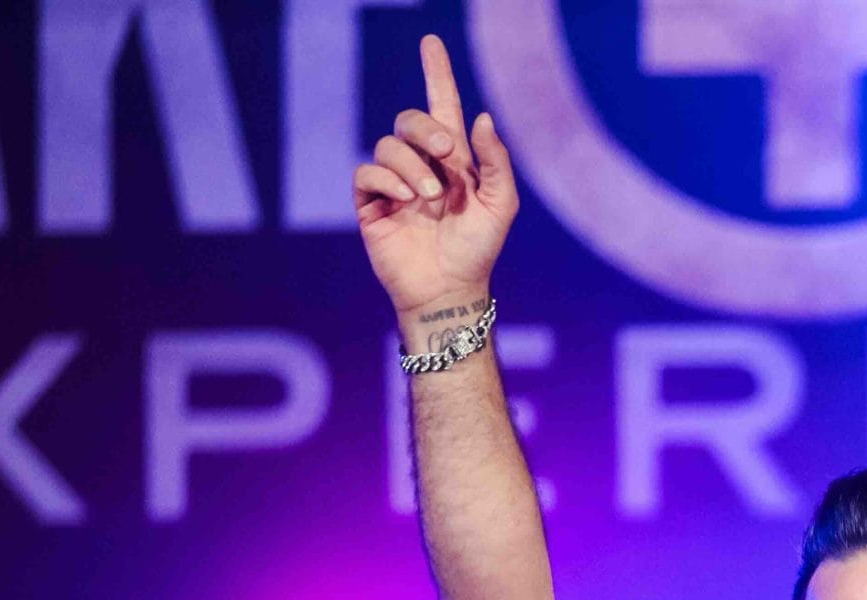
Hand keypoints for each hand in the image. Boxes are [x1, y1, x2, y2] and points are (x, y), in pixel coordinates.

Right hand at [354, 34, 517, 319]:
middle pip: (410, 120)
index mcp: (454, 161)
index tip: (431, 42)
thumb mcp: (500, 204)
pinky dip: (386, 181)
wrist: (450, 290)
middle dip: (427, 129)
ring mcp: (394, 184)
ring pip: (388, 146)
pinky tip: (405, 201)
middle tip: (448, 155)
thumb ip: (494, 160)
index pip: (442, 106)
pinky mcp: (372, 204)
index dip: (436, 73)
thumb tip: (480, 117)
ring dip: (411, 167)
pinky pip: (366, 173)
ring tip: (429, 198)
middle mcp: (422, 165)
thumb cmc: (479, 249)